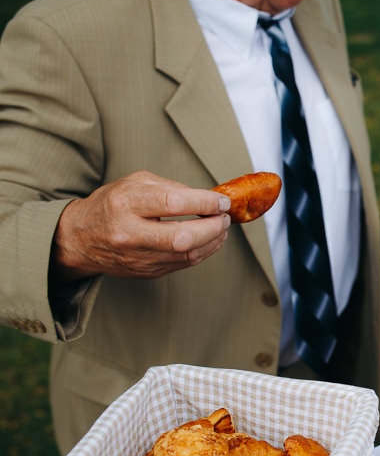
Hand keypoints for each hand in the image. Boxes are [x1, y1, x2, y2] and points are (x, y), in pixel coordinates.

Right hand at [50, 170, 231, 282]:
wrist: (79, 238)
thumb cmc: (111, 204)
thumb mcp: (134, 183)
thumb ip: (170, 187)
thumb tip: (207, 197)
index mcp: (124, 204)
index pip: (173, 203)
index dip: (204, 202)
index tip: (222, 201)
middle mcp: (129, 233)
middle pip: (183, 237)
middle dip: (213, 227)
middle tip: (224, 217)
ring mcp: (137, 257)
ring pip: (187, 254)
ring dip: (213, 241)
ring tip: (221, 227)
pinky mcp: (145, 272)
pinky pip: (183, 264)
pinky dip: (202, 251)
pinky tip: (209, 240)